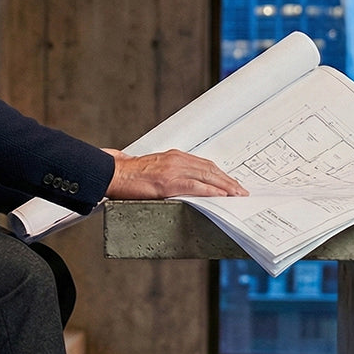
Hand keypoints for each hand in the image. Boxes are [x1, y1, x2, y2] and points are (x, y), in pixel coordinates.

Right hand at [102, 148, 247, 199]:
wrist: (112, 173)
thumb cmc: (129, 175)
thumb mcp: (154, 170)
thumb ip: (170, 174)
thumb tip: (184, 186)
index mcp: (174, 156)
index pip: (204, 165)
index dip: (220, 174)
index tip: (231, 183)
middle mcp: (177, 160)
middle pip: (211, 169)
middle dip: (228, 181)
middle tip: (241, 191)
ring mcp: (173, 170)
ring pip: (207, 176)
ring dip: (225, 186)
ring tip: (237, 195)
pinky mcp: (168, 182)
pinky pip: (195, 186)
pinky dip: (210, 191)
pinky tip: (221, 196)